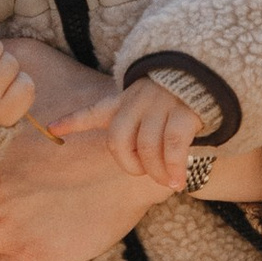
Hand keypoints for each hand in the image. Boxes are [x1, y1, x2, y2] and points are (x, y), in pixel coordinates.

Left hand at [57, 76, 206, 187]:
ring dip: (156, 171)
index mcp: (126, 100)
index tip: (51, 129)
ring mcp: (161, 105)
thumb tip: (131, 159)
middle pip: (119, 140)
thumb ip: (133, 125)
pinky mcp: (185, 112)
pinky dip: (174, 167)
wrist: (210, 77)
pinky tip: (177, 181)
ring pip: (147, 147)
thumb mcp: (147, 105)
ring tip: (167, 182)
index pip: (94, 111)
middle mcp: (139, 100)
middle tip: (143, 174)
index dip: (72, 121)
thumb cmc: (176, 100)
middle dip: (129, 164)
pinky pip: (174, 146)